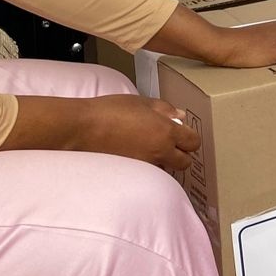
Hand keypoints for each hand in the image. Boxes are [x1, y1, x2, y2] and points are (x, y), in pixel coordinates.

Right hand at [72, 94, 201, 171]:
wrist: (82, 128)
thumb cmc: (110, 110)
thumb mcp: (142, 102)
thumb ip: (165, 109)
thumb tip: (180, 116)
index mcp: (166, 132)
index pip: (193, 143)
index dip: (189, 138)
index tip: (182, 134)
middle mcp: (160, 152)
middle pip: (185, 162)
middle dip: (181, 154)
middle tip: (169, 144)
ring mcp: (145, 165)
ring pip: (166, 169)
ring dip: (163, 162)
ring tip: (148, 149)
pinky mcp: (131, 173)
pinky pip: (148, 173)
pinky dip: (147, 167)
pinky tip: (135, 155)